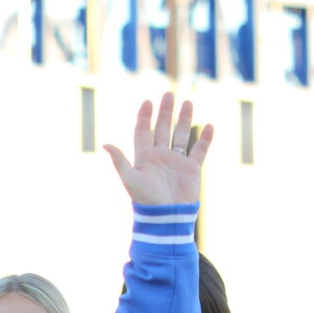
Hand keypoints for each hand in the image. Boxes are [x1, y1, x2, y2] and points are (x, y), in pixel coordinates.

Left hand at [105, 93, 212, 207]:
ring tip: (188, 102)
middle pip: (162, 129)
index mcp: (144, 158)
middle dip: (165, 112)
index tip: (147, 102)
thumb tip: (105, 144)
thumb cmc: (146, 200)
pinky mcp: (192, 169)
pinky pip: (200, 150)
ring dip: (184, 119)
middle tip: (168, 94)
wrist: (166, 218)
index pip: (143, 132)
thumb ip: (119, 161)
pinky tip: (208, 126)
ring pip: (181, 136)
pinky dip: (205, 139)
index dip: (144, 117)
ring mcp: (177, 162)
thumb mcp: (130, 179)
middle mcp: (160, 157)